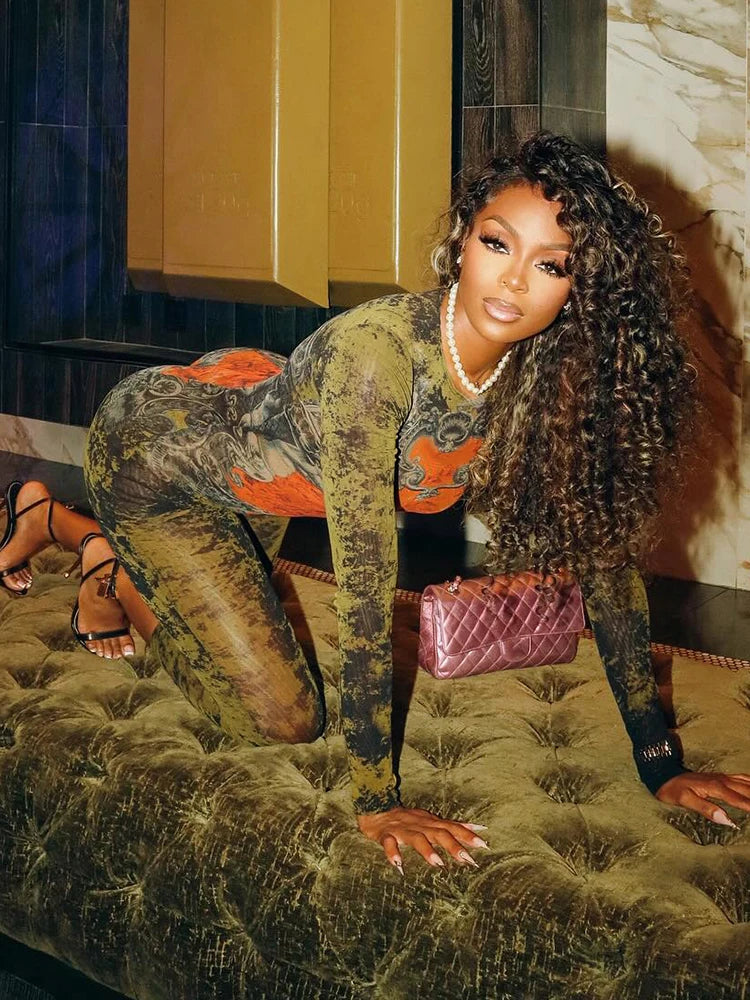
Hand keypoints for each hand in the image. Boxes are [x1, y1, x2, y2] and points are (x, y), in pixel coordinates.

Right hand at [356, 806, 488, 873]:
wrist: (375, 807)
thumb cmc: (406, 818)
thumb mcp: (431, 819)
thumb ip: (452, 825)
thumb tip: (477, 828)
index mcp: (430, 822)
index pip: (452, 827)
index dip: (467, 835)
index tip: (484, 845)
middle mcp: (419, 825)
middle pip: (438, 834)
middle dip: (453, 845)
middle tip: (467, 859)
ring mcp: (402, 829)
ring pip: (416, 838)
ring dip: (427, 850)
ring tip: (438, 863)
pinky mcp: (385, 834)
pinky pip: (388, 843)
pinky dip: (393, 852)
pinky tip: (398, 864)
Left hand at [655, 771, 749, 826]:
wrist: (665, 775)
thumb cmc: (673, 790)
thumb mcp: (685, 801)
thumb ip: (705, 809)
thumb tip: (725, 819)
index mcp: (716, 787)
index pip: (740, 800)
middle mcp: (722, 780)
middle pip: (748, 790)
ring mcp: (723, 777)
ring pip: (747, 783)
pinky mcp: (722, 777)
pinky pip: (742, 778)